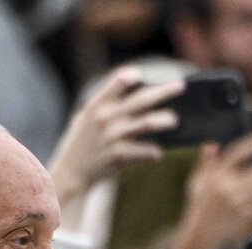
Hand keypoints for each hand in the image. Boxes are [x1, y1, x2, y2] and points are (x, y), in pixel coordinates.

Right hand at [49, 65, 182, 211]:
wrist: (71, 171)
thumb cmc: (84, 140)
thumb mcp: (86, 116)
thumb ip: (105, 101)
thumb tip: (133, 85)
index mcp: (97, 104)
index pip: (116, 83)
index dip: (130, 76)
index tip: (142, 74)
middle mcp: (105, 118)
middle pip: (139, 100)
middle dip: (162, 92)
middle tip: (180, 86)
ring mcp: (112, 136)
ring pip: (145, 124)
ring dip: (162, 121)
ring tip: (174, 120)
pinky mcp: (117, 155)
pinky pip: (141, 151)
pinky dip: (152, 152)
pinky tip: (158, 153)